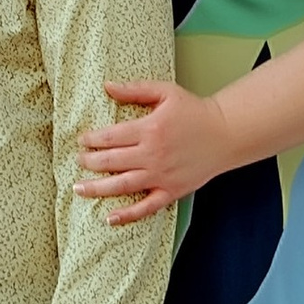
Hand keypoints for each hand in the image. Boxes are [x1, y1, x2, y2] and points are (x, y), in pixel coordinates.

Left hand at [72, 79, 232, 222]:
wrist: (225, 133)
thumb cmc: (195, 111)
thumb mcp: (166, 92)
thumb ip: (135, 89)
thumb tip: (107, 86)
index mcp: (150, 129)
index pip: (111, 137)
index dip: (92, 139)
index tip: (82, 140)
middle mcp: (153, 155)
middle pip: (111, 162)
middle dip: (90, 162)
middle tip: (78, 160)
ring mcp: (162, 176)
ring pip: (123, 185)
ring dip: (98, 188)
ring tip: (79, 189)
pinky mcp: (171, 191)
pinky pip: (146, 207)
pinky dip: (127, 215)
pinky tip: (109, 218)